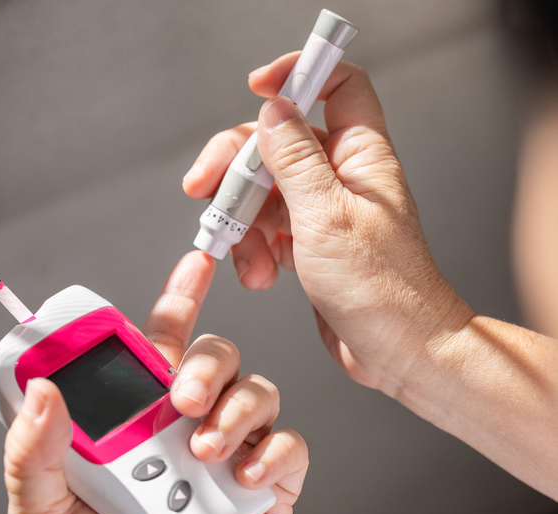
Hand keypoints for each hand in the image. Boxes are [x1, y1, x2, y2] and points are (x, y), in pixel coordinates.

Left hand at [4, 252, 308, 513]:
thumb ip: (32, 454)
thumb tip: (40, 390)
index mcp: (129, 418)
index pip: (153, 343)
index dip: (175, 299)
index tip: (193, 264)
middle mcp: (180, 424)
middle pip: (212, 354)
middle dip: (204, 361)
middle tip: (181, 396)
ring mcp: (224, 451)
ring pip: (256, 387)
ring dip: (235, 405)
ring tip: (203, 449)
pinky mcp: (265, 486)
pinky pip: (287, 442)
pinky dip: (270, 449)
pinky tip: (240, 476)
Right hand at [183, 53, 472, 393]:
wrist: (399, 350)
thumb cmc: (382, 290)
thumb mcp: (326, 216)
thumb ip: (295, 159)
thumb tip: (272, 111)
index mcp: (361, 155)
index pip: (336, 85)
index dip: (297, 75)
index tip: (256, 87)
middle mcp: (342, 176)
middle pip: (275, 141)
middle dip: (234, 167)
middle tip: (204, 190)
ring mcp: (323, 209)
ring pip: (262, 190)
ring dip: (241, 223)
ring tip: (246, 259)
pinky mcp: (308, 241)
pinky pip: (264, 228)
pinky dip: (252, 249)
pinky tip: (260, 274)